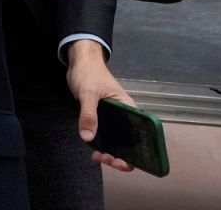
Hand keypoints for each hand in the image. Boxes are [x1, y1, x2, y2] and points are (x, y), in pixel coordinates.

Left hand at [66, 39, 135, 171]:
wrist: (79, 61)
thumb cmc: (89, 73)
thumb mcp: (88, 93)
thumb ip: (88, 114)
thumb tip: (88, 137)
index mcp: (129, 109)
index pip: (141, 136)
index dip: (135, 153)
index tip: (119, 159)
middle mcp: (125, 115)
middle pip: (130, 143)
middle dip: (121, 157)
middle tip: (105, 159)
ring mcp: (113, 118)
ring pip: (117, 141)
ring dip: (111, 152)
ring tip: (98, 156)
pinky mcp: (102, 117)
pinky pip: (106, 135)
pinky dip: (102, 144)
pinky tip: (94, 150)